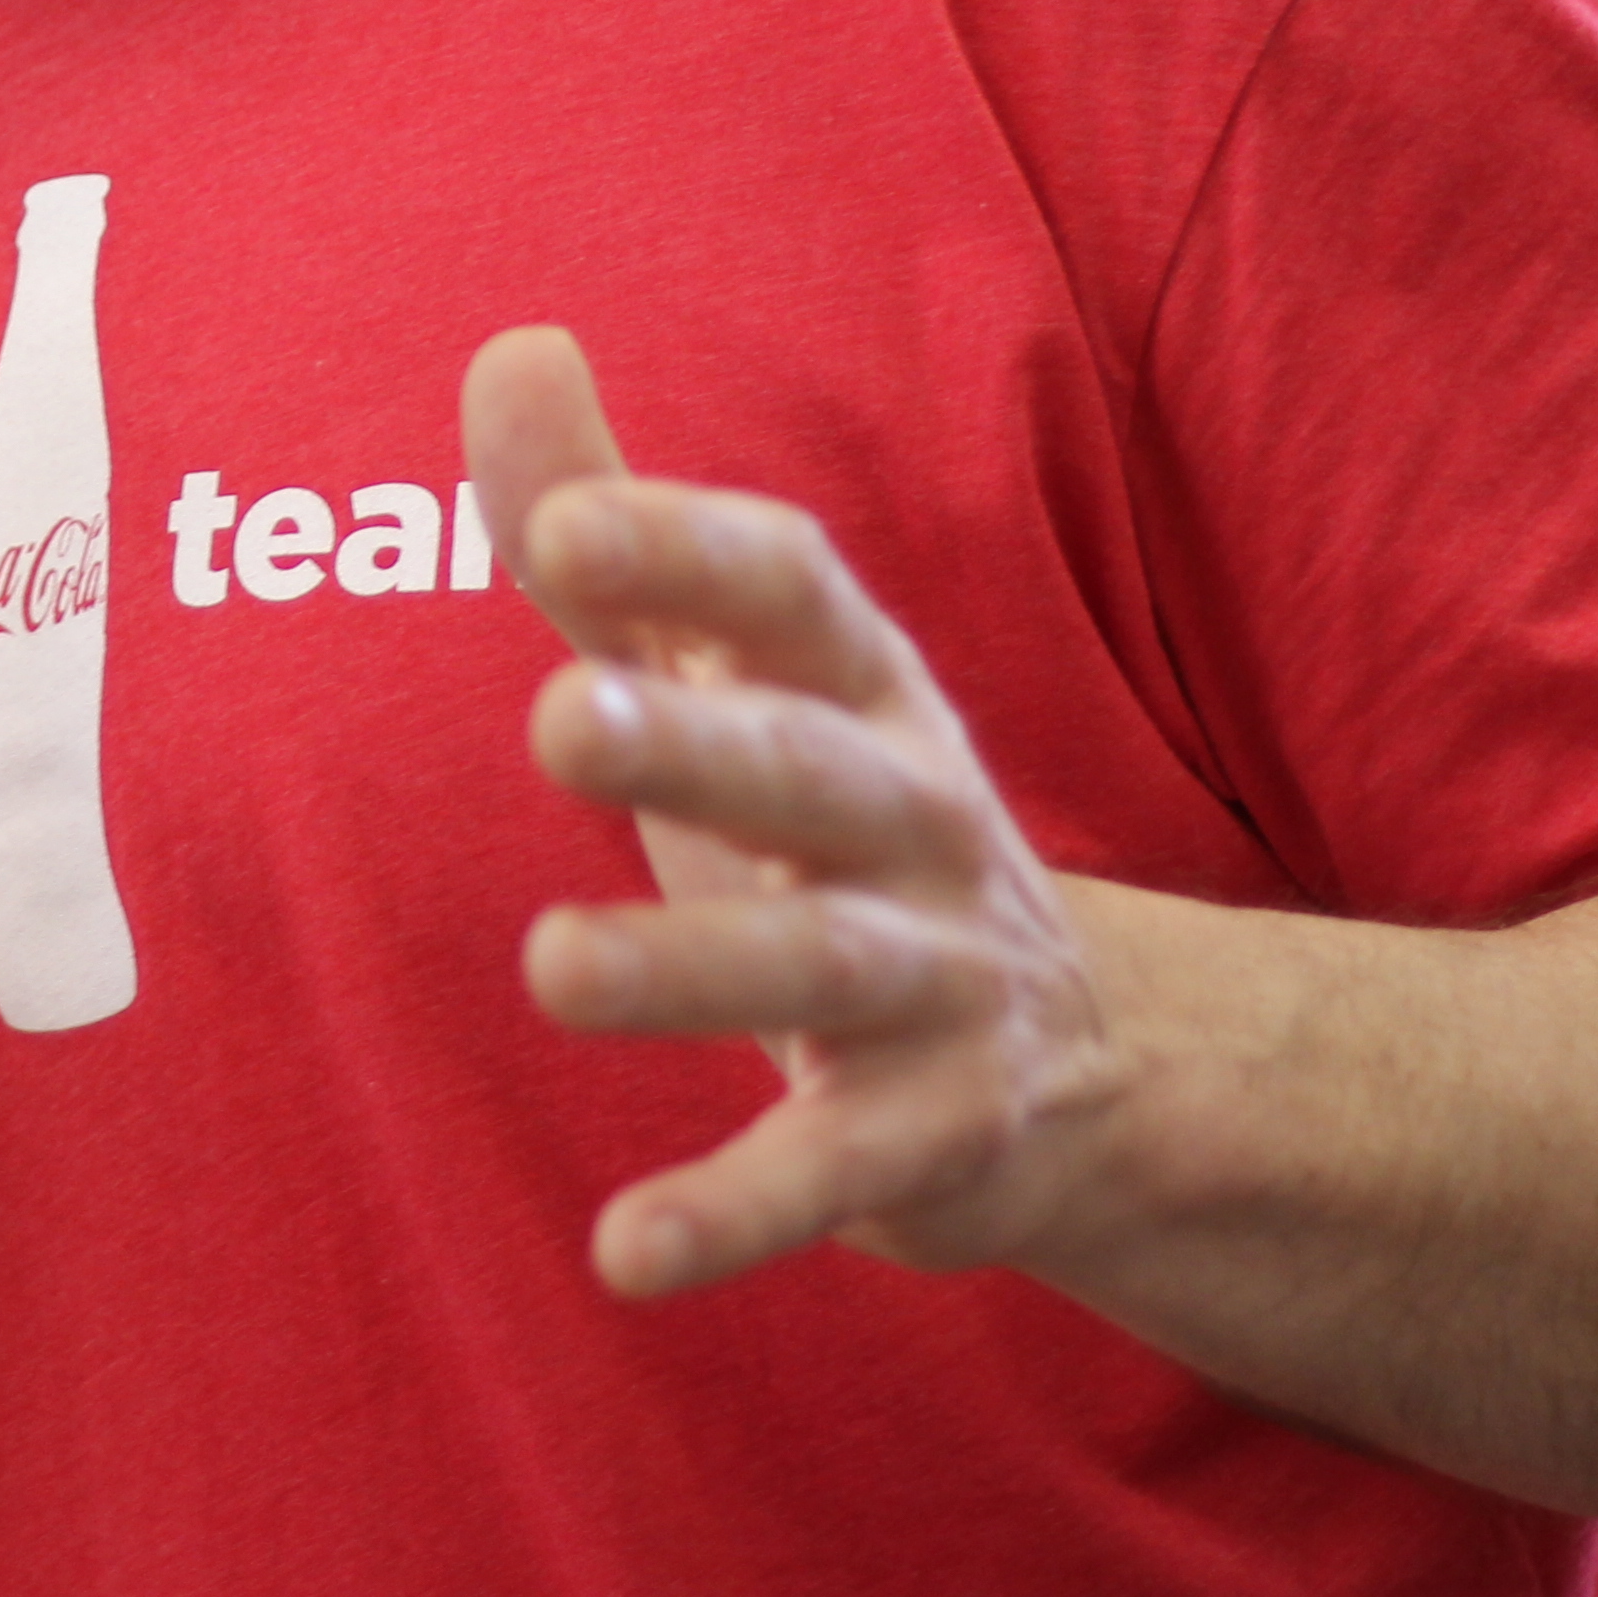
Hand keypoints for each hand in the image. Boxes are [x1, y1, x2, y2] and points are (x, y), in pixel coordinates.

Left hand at [464, 326, 1132, 1299]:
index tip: (561, 525)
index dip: (686, 552)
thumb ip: (613, 523)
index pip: (791, 592)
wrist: (1090, 1067)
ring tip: (551, 967)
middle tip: (554, 718)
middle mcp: (915, 820)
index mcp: (862, 691)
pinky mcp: (935, 1138)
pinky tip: (624, 1253)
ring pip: (819, 966)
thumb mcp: (737, 674)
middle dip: (692, 742)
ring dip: (687, 969)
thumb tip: (507, 343)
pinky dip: (736, 1214)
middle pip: (806, 770)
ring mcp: (941, 983)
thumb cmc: (839, 824)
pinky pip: (832, 1176)